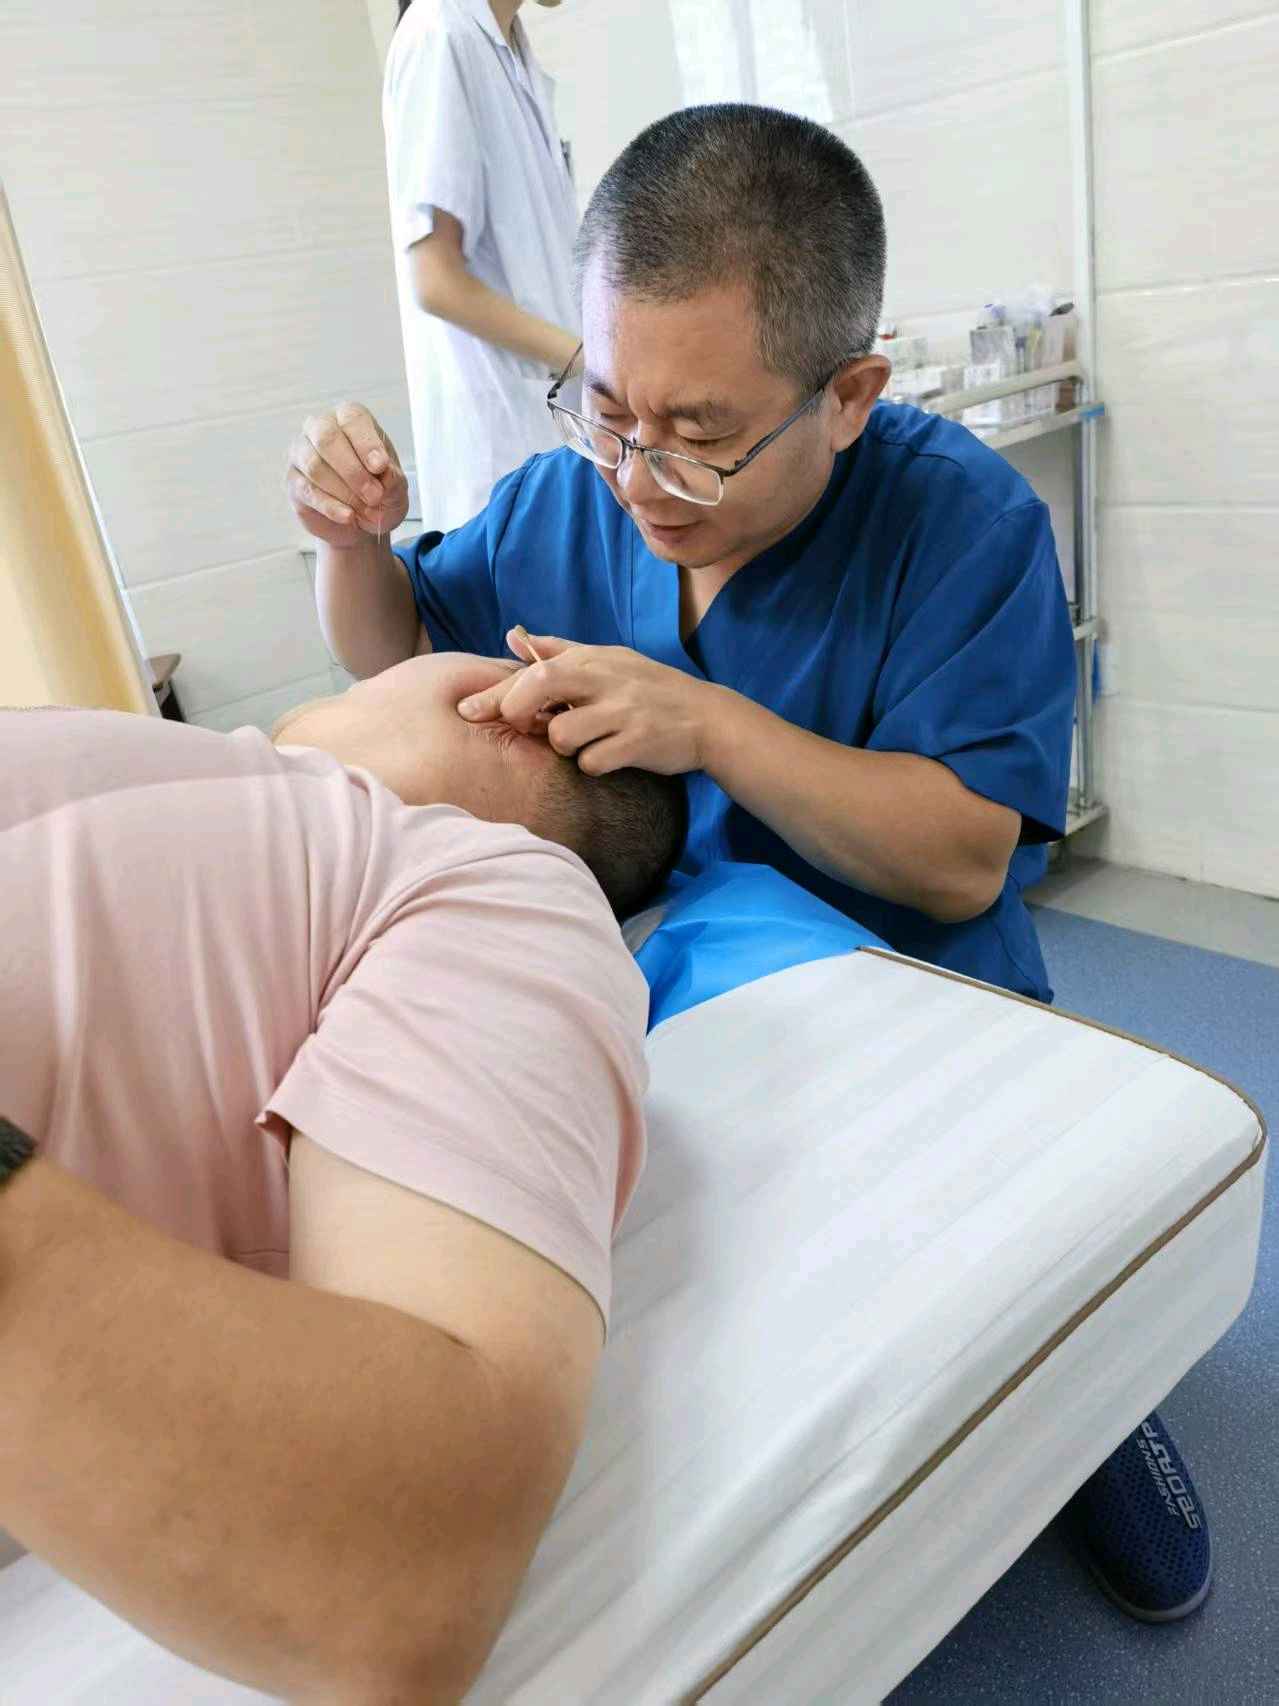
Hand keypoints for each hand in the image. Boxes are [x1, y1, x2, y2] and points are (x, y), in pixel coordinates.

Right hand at [286, 403, 408, 548]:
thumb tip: (385, 473)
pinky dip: (331, 506)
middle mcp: (320, 428)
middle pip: (327, 439)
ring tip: (365, 509)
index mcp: (349, 419)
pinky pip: (307, 490)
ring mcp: (301, 453)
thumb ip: (393, 478)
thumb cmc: (378, 492)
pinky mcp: (293, 480)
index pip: (353, 419)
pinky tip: (348, 516)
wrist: (361, 521)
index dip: (367, 443)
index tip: (381, 467)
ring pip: (314, 466)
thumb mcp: (396, 487)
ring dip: (344, 492)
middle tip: (375, 495)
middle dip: (353, 471)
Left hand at [457, 630, 718, 775]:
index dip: (495, 692)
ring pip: (561, 734)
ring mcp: (622, 710)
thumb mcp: (607, 660)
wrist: (707, 718)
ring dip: (564, 745)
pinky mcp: (638, 742)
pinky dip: (594, 765)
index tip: (467, 710)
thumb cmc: (648, 690)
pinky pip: (592, 762)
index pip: (532, 668)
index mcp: (592, 659)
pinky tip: (610, 756)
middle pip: (539, 686)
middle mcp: (605, 679)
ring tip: (585, 741)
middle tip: (525, 727)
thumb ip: (559, 650)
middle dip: (517, 711)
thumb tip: (513, 634)